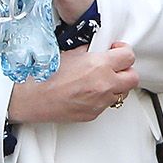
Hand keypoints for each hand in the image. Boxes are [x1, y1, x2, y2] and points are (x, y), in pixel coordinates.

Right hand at [9, 42, 138, 123]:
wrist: (30, 98)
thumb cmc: (43, 75)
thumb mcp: (69, 53)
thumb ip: (89, 50)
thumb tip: (97, 48)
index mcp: (99, 66)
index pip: (129, 56)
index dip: (123, 51)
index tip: (116, 50)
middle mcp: (104, 85)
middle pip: (133, 78)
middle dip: (126, 70)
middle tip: (114, 66)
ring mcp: (100, 102)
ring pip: (122, 93)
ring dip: (116, 85)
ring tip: (100, 80)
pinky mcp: (93, 114)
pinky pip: (106, 104)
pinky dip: (102, 97)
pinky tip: (88, 92)